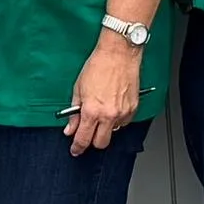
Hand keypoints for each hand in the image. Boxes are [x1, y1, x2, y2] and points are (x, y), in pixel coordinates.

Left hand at [65, 31, 144, 155]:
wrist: (119, 54)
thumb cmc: (98, 66)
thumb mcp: (78, 89)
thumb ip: (74, 113)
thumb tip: (70, 128)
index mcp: (92, 111)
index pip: (83, 139)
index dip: (77, 147)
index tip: (76, 150)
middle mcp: (108, 115)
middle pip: (100, 143)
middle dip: (92, 141)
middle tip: (88, 133)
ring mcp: (123, 113)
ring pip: (113, 132)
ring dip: (106, 128)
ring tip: (102, 111)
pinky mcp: (133, 108)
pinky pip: (124, 122)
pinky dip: (117, 119)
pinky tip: (112, 106)